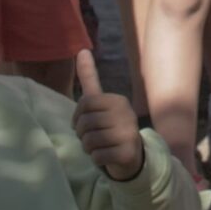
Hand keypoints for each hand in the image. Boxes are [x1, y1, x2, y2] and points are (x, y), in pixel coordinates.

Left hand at [70, 52, 145, 182]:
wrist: (132, 155)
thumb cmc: (110, 126)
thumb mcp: (100, 102)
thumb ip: (90, 78)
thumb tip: (81, 49)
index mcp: (117, 100)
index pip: (84, 104)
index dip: (77, 117)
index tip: (85, 122)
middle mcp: (126, 113)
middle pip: (85, 123)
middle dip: (82, 135)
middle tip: (94, 137)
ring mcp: (128, 133)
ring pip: (89, 141)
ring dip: (89, 148)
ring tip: (100, 146)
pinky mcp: (128, 152)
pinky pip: (97, 156)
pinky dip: (97, 160)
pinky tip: (107, 156)